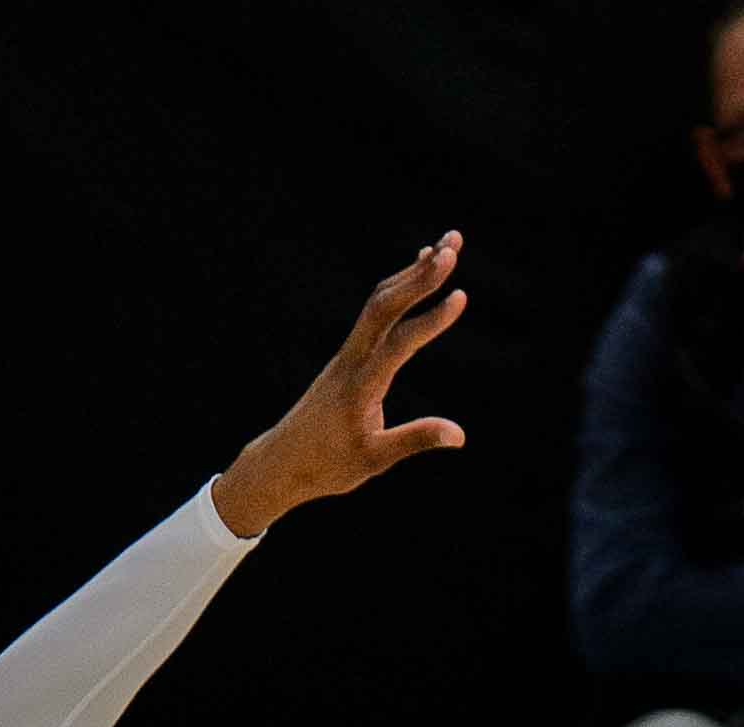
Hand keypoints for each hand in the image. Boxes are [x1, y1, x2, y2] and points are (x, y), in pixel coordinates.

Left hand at [212, 231, 468, 536]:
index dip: (431, 320)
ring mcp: (348, 353)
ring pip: (380, 301)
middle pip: (386, 305)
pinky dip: (400, 288)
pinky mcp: (349, 355)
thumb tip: (459, 434)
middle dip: (421, 274)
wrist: (282, 461)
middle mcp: (352, 359)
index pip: (399, 344)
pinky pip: (376, 311)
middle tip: (454, 245)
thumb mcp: (375, 460)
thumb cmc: (327, 465)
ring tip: (448, 246)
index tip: (461, 296)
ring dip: (413, 272)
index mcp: (360, 385)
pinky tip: (417, 271)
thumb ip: (415, 440)